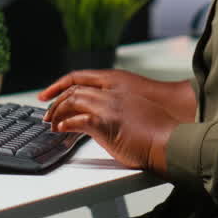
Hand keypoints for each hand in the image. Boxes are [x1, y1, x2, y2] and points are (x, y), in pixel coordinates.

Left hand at [39, 69, 195, 122]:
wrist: (171, 138)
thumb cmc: (158, 128)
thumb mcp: (136, 108)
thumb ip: (118, 107)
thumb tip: (105, 118)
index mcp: (116, 85)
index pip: (79, 79)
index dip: (59, 85)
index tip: (47, 94)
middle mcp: (110, 93)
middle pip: (73, 91)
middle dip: (56, 103)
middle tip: (46, 115)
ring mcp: (108, 107)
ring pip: (72, 102)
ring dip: (58, 114)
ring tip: (51, 125)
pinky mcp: (106, 124)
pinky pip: (78, 121)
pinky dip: (67, 125)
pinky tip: (61, 130)